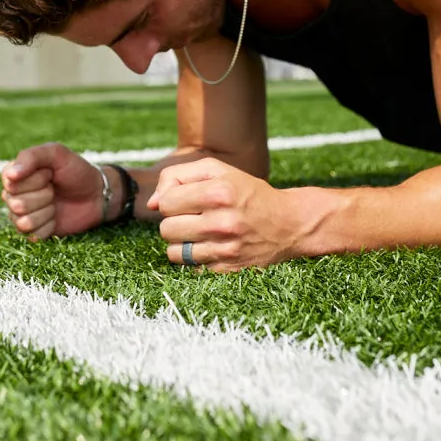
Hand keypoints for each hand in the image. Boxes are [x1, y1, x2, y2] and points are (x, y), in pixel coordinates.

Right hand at [1, 142, 103, 240]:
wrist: (96, 194)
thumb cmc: (76, 170)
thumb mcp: (56, 153)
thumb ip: (31, 156)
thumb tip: (10, 175)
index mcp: (15, 174)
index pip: (11, 183)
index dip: (36, 179)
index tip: (50, 173)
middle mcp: (13, 195)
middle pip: (16, 204)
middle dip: (44, 195)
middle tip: (54, 188)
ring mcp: (21, 215)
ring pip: (23, 222)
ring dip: (47, 211)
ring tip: (55, 202)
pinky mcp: (33, 232)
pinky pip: (33, 235)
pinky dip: (49, 226)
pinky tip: (56, 217)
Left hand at [148, 157, 293, 271]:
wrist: (289, 223)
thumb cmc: (247, 192)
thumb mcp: (219, 170)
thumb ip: (179, 175)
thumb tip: (152, 203)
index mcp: (218, 192)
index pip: (166, 202)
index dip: (171, 200)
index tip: (186, 199)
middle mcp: (221, 222)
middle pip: (165, 229)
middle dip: (175, 221)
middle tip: (194, 216)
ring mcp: (225, 250)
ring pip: (174, 252)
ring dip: (182, 241)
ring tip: (200, 232)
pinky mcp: (227, 270)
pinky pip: (190, 268)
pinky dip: (196, 257)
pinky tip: (211, 246)